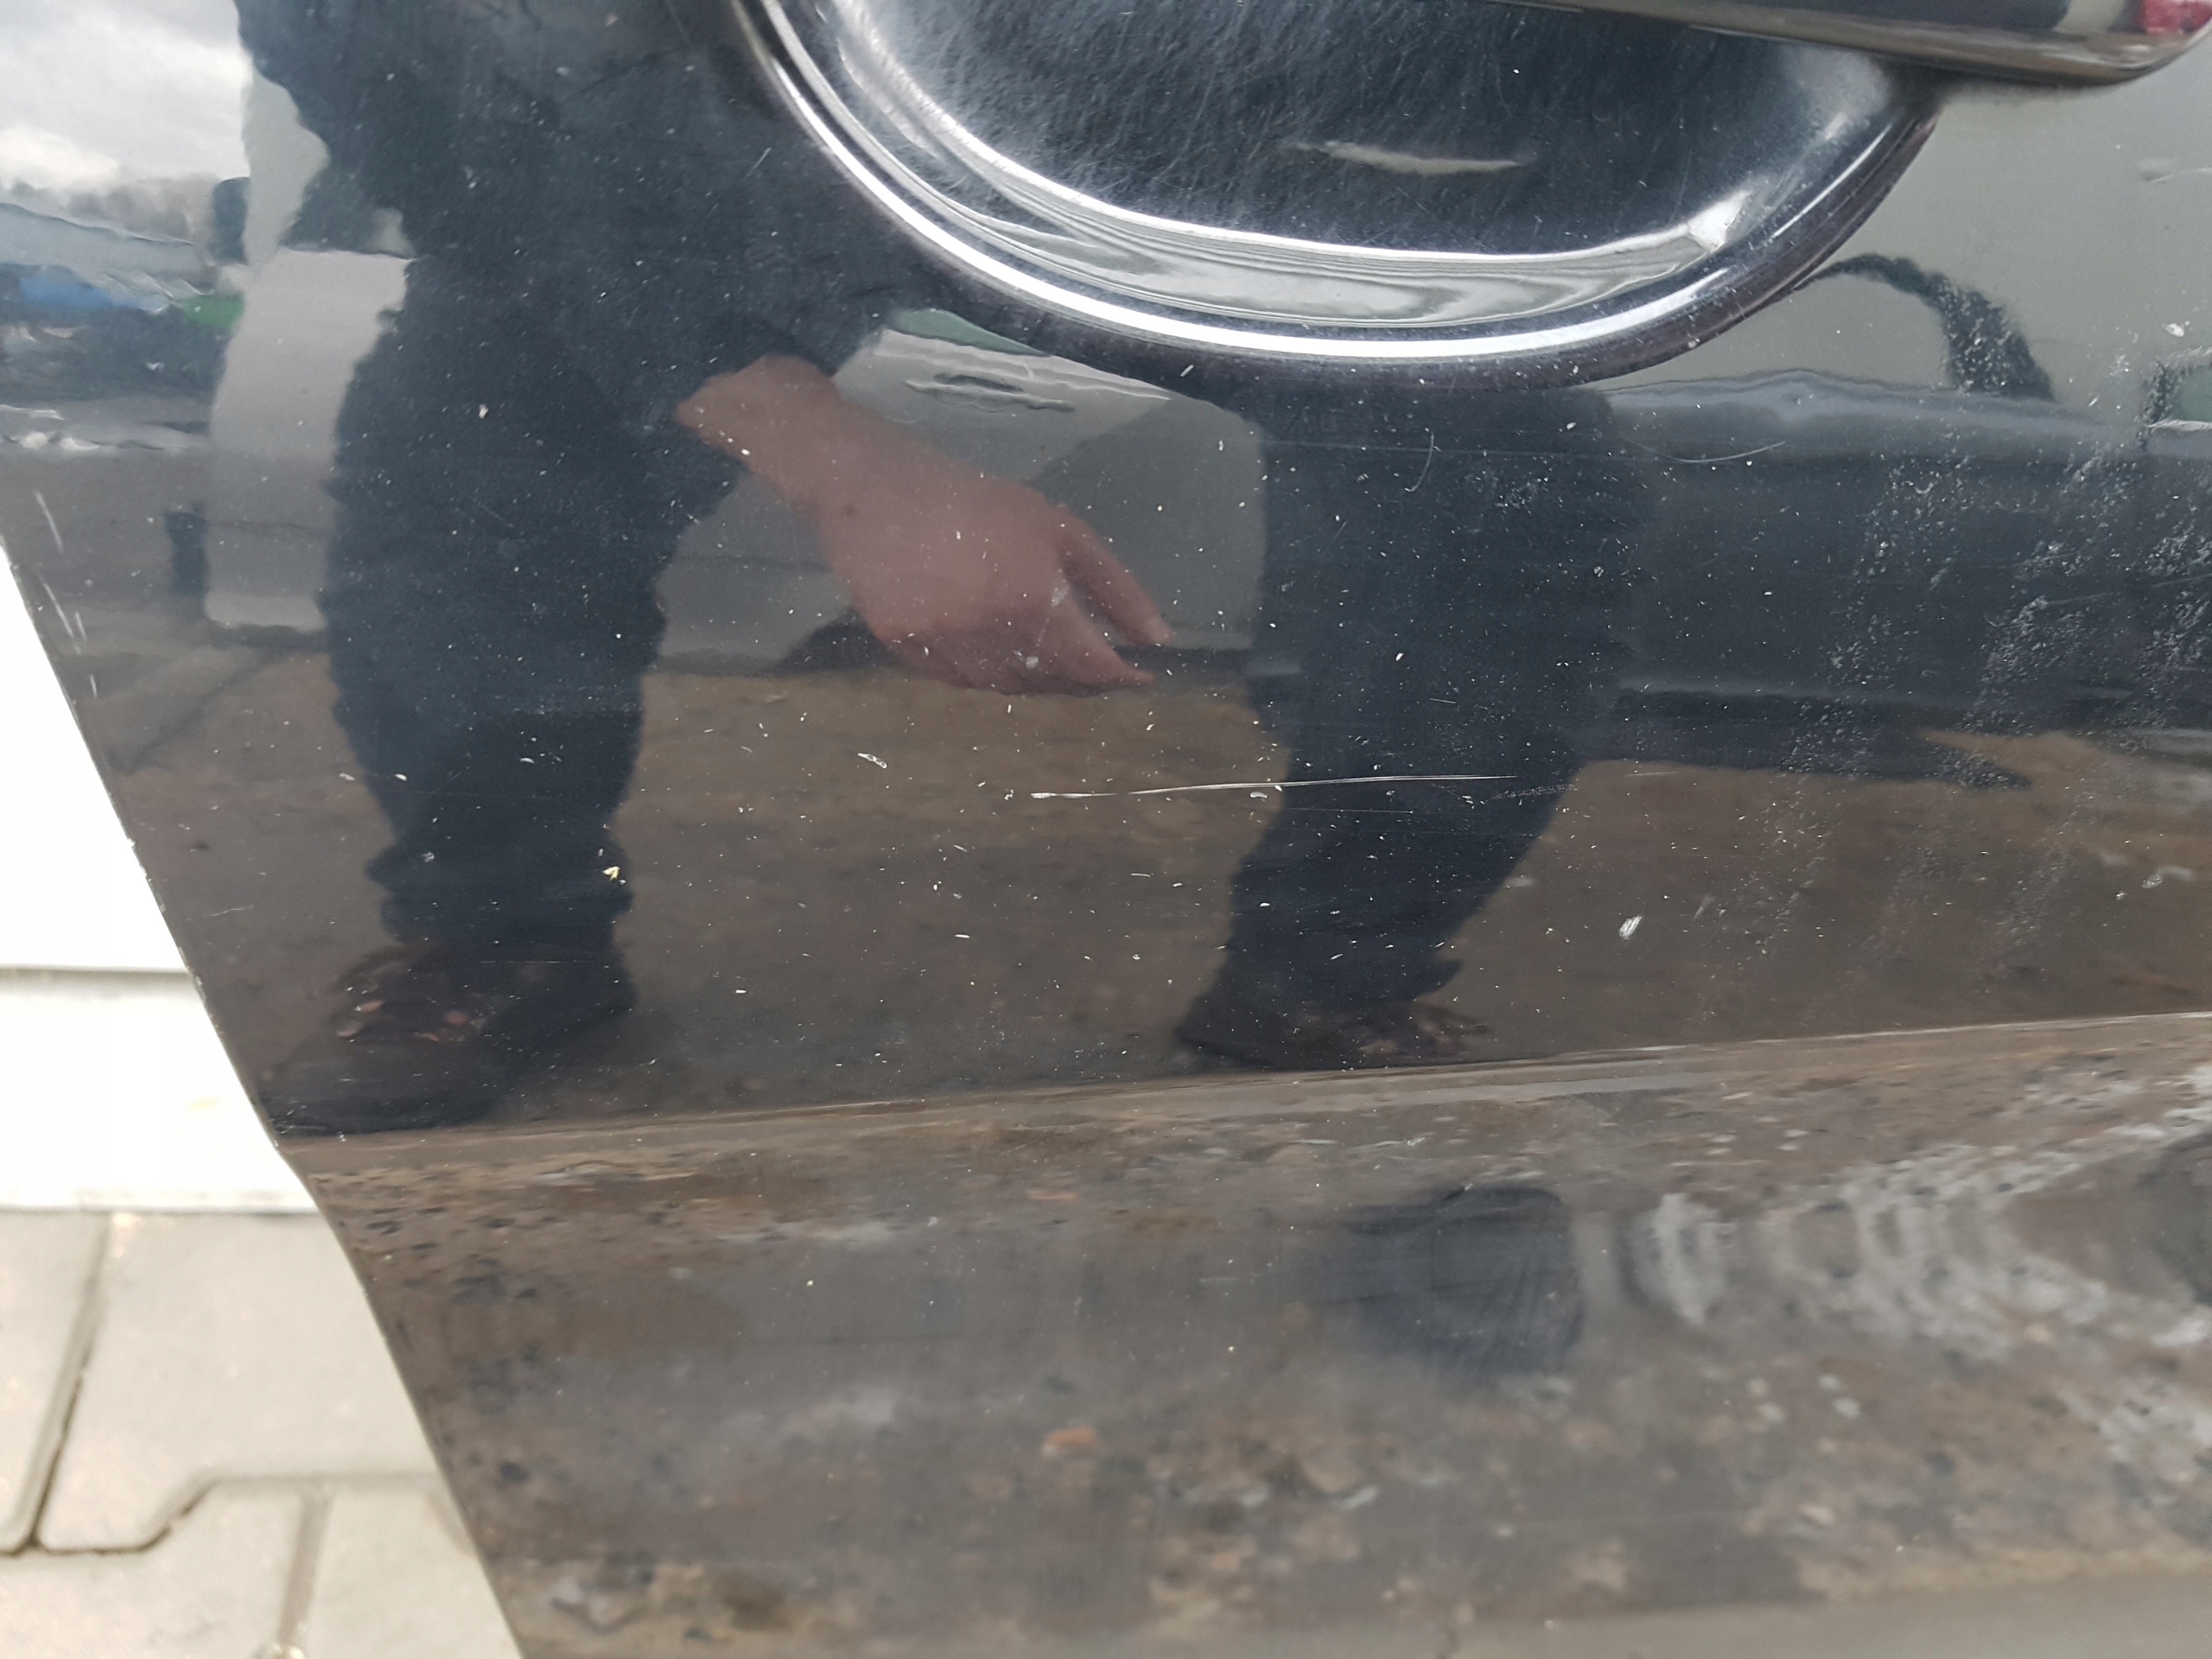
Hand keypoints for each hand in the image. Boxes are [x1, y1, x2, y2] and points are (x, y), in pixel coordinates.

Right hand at [677, 358, 1168, 692]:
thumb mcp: (1058, 529)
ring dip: (1039, 680)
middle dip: (1083, 679)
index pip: (1092, 666)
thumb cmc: (978, 502)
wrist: (874, 492)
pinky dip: (992, 675)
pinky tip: (1000, 650)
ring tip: (1052, 657)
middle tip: (1098, 664)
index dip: (1121, 678)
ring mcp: (943, 649)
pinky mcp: (907, 654)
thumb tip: (1156, 637)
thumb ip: (1113, 586)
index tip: (1141, 677)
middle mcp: (989, 635)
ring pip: (1007, 689)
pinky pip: (963, 682)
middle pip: (1052, 683)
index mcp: (1032, 600)